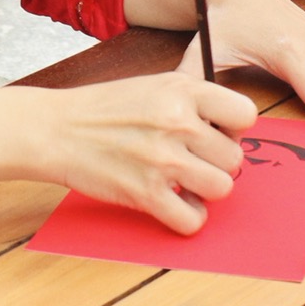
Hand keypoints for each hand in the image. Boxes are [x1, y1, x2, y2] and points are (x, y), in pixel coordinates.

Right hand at [40, 72, 257, 233]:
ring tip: (186, 182)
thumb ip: (196, 101)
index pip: (246, 114)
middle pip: (235, 158)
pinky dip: (188, 217)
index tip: (217, 132)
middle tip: (194, 160)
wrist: (58, 129)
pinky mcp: (146, 194)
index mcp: (183, 90)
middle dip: (218, 163)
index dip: (235, 128)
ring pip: (222, 189)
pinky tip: (174, 203)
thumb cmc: (107, 108)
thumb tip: (233, 129)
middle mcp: (178, 123)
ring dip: (206, 191)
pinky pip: (192, 220)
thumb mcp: (158, 85)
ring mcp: (163, 160)